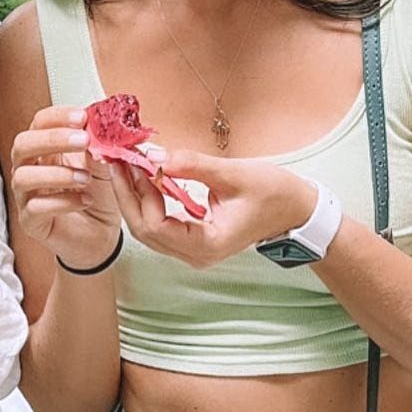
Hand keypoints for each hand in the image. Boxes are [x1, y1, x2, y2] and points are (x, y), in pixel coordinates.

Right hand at [10, 105, 121, 271]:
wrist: (100, 234)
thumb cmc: (96, 194)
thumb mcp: (104, 167)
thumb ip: (99, 148)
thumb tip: (102, 128)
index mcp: (45, 147)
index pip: (39, 122)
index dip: (58, 116)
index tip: (82, 117)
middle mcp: (29, 167)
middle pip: (23, 144)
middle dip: (52, 139)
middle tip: (83, 140)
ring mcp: (26, 194)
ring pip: (24, 177)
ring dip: (57, 174)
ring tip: (86, 178)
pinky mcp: (30, 220)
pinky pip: (36, 208)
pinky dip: (62, 202)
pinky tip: (85, 200)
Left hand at [110, 149, 318, 268]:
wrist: (295, 209)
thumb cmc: (273, 193)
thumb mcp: (233, 174)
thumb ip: (192, 165)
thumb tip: (155, 156)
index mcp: (206, 245)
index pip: (155, 225)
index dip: (138, 193)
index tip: (130, 163)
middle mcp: (195, 255)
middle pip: (144, 229)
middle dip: (127, 194)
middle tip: (115, 159)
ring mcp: (192, 250)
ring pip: (148, 228)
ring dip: (134, 196)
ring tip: (124, 163)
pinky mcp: (192, 239)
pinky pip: (159, 223)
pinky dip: (147, 199)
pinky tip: (142, 175)